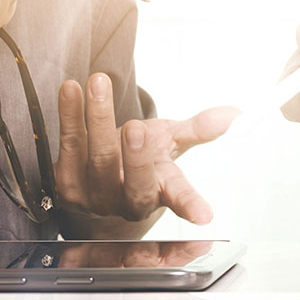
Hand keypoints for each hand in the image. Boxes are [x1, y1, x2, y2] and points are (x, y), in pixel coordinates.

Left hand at [54, 74, 237, 227]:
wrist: (98, 173)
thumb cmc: (141, 156)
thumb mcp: (170, 142)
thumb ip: (198, 130)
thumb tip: (233, 114)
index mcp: (160, 192)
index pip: (179, 199)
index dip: (191, 206)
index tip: (205, 216)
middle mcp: (128, 201)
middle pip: (134, 182)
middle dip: (135, 156)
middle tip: (137, 128)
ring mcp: (95, 196)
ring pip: (97, 158)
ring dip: (98, 119)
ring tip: (99, 83)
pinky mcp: (66, 182)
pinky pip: (68, 145)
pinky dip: (69, 115)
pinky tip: (71, 89)